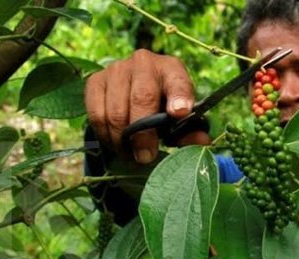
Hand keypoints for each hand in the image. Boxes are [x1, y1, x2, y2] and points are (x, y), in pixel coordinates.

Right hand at [85, 49, 209, 163]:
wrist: (132, 87)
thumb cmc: (163, 103)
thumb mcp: (180, 114)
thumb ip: (190, 129)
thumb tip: (202, 141)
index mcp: (172, 68)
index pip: (178, 81)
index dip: (179, 97)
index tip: (180, 113)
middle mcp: (144, 62)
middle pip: (142, 98)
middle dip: (143, 134)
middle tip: (146, 157)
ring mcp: (117, 69)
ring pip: (116, 111)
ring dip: (122, 141)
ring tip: (131, 155)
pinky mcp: (96, 81)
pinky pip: (97, 114)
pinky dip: (105, 136)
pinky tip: (116, 145)